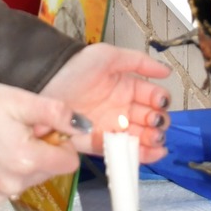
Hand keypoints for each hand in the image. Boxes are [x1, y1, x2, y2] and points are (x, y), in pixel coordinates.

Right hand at [0, 83, 80, 206]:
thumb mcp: (22, 101)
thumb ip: (57, 113)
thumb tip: (83, 125)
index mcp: (28, 160)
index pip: (69, 163)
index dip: (61, 143)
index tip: (44, 130)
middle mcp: (13, 184)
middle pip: (49, 172)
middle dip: (42, 153)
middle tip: (19, 132)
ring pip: (28, 181)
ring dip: (23, 165)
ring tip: (2, 143)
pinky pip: (6, 189)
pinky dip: (4, 175)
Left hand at [49, 43, 171, 161]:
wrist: (45, 86)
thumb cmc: (73, 69)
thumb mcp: (106, 56)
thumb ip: (138, 61)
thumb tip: (166, 71)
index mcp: (125, 87)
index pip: (152, 96)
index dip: (160, 100)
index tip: (160, 102)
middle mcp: (121, 108)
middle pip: (150, 118)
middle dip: (158, 121)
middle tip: (154, 121)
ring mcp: (111, 127)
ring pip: (141, 136)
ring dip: (153, 139)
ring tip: (156, 138)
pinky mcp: (99, 143)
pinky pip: (123, 151)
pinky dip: (142, 155)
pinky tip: (154, 152)